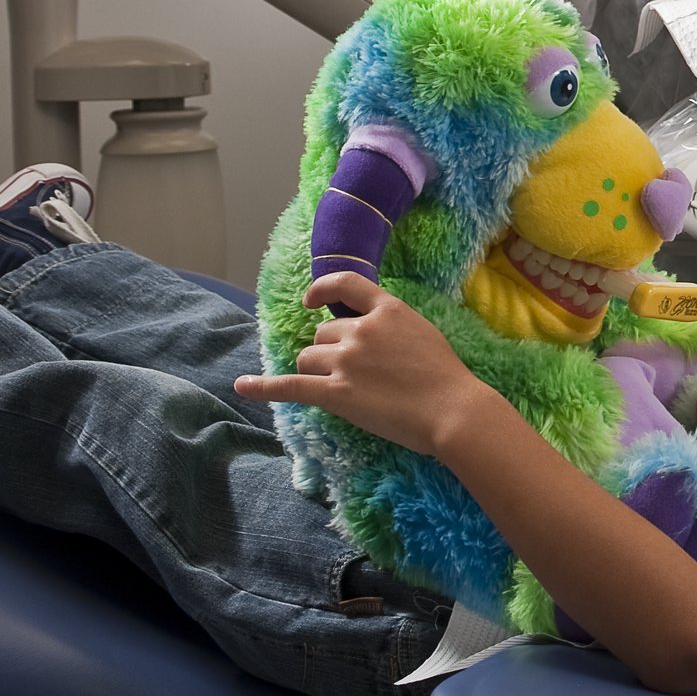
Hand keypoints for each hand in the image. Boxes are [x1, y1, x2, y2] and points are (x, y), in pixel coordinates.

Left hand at [234, 273, 497, 455]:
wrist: (453, 411)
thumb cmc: (447, 378)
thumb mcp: (424, 333)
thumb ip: (392, 325)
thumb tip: (367, 331)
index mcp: (387, 310)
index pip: (345, 284)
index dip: (322, 290)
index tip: (311, 301)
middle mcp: (361, 330)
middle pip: (323, 334)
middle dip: (331, 352)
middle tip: (359, 376)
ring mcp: (346, 360)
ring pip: (308, 359)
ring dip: (317, 371)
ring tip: (346, 390)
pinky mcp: (336, 393)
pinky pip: (290, 386)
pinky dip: (263, 387)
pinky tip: (243, 386)